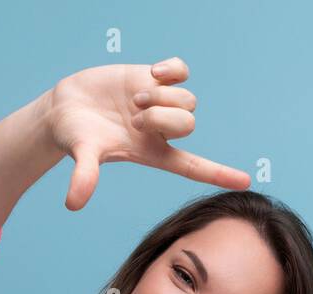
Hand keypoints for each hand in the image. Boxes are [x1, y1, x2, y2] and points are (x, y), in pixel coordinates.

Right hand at [43, 56, 251, 210]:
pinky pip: (181, 71)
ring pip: (187, 99)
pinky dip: (172, 70)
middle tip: (134, 115)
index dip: (218, 174)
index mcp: (151, 153)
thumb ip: (84, 176)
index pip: (191, 167)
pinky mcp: (153, 78)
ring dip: (160, 95)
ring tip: (133, 98)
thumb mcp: (82, 154)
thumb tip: (73, 204)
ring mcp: (160, 103)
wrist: (66, 108)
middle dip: (162, 116)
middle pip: (189, 123)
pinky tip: (152, 73)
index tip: (246, 182)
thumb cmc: (75, 136)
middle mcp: (161, 130)